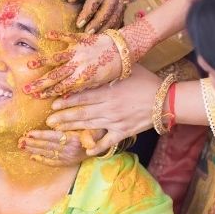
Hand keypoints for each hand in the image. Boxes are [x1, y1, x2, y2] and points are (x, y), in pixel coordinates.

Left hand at [18, 127, 103, 165]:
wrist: (103, 144)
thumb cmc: (94, 130)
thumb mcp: (89, 124)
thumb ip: (76, 121)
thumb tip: (59, 121)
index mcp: (74, 139)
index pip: (53, 137)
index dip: (40, 135)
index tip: (29, 133)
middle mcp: (70, 150)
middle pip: (48, 146)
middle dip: (33, 143)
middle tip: (20, 140)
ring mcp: (68, 157)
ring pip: (48, 154)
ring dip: (34, 150)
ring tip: (23, 146)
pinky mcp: (68, 163)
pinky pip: (53, 162)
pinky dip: (42, 160)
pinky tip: (32, 157)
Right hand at [24, 31, 120, 98]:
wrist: (124, 50)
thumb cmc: (114, 69)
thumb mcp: (100, 83)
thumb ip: (83, 88)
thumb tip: (66, 95)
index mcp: (83, 78)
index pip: (62, 88)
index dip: (48, 93)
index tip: (36, 96)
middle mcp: (78, 65)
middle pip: (56, 76)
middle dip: (40, 83)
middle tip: (26, 89)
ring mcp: (78, 51)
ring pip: (57, 58)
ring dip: (43, 62)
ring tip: (30, 65)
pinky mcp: (82, 39)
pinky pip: (68, 36)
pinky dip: (57, 35)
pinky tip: (47, 35)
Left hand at [45, 65, 161, 143]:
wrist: (165, 100)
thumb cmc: (146, 81)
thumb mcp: (127, 69)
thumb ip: (109, 70)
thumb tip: (94, 62)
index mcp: (108, 91)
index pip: (82, 97)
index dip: (66, 101)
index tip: (53, 104)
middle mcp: (109, 107)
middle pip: (81, 113)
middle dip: (63, 117)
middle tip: (48, 121)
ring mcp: (116, 121)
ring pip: (90, 126)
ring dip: (73, 129)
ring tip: (58, 132)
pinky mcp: (124, 132)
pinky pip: (108, 142)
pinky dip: (97, 147)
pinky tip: (86, 150)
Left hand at [62, 0, 120, 31]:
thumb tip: (71, 0)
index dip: (89, 10)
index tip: (79, 23)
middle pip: (111, 4)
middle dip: (100, 20)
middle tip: (88, 32)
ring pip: (117, 9)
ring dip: (108, 23)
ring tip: (96, 35)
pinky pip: (118, 10)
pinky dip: (112, 21)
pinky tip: (105, 31)